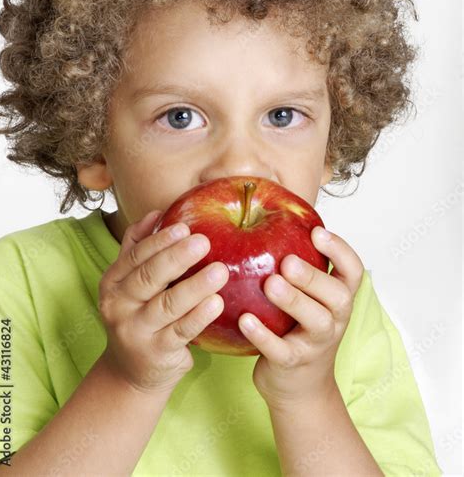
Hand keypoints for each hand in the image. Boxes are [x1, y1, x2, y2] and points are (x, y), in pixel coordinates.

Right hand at [98, 210, 228, 394]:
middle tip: (203, 242)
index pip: (135, 256)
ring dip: (195, 287)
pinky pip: (181, 331)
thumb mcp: (131, 283)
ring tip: (220, 271)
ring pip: (167, 305)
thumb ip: (139, 248)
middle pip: (149, 277)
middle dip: (176, 258)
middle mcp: (119, 306)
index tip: (184, 226)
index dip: (159, 240)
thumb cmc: (139, 315)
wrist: (130, 372)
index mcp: (113, 282)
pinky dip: (199, 316)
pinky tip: (217, 303)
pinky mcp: (157, 353)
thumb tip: (157, 213)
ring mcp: (136, 331)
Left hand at [237, 226, 363, 409]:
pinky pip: (281, 350)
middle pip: (337, 295)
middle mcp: (334, 318)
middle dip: (313, 276)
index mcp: (338, 297)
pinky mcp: (293, 364)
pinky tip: (244, 319)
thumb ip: (299, 264)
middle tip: (286, 261)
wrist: (298, 386)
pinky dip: (263, 335)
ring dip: (293, 301)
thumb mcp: (309, 296)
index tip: (318, 231)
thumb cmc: (298, 328)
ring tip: (270, 284)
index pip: (353, 270)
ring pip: (315, 321)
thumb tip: (267, 213)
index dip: (340, 250)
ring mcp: (316, 344)